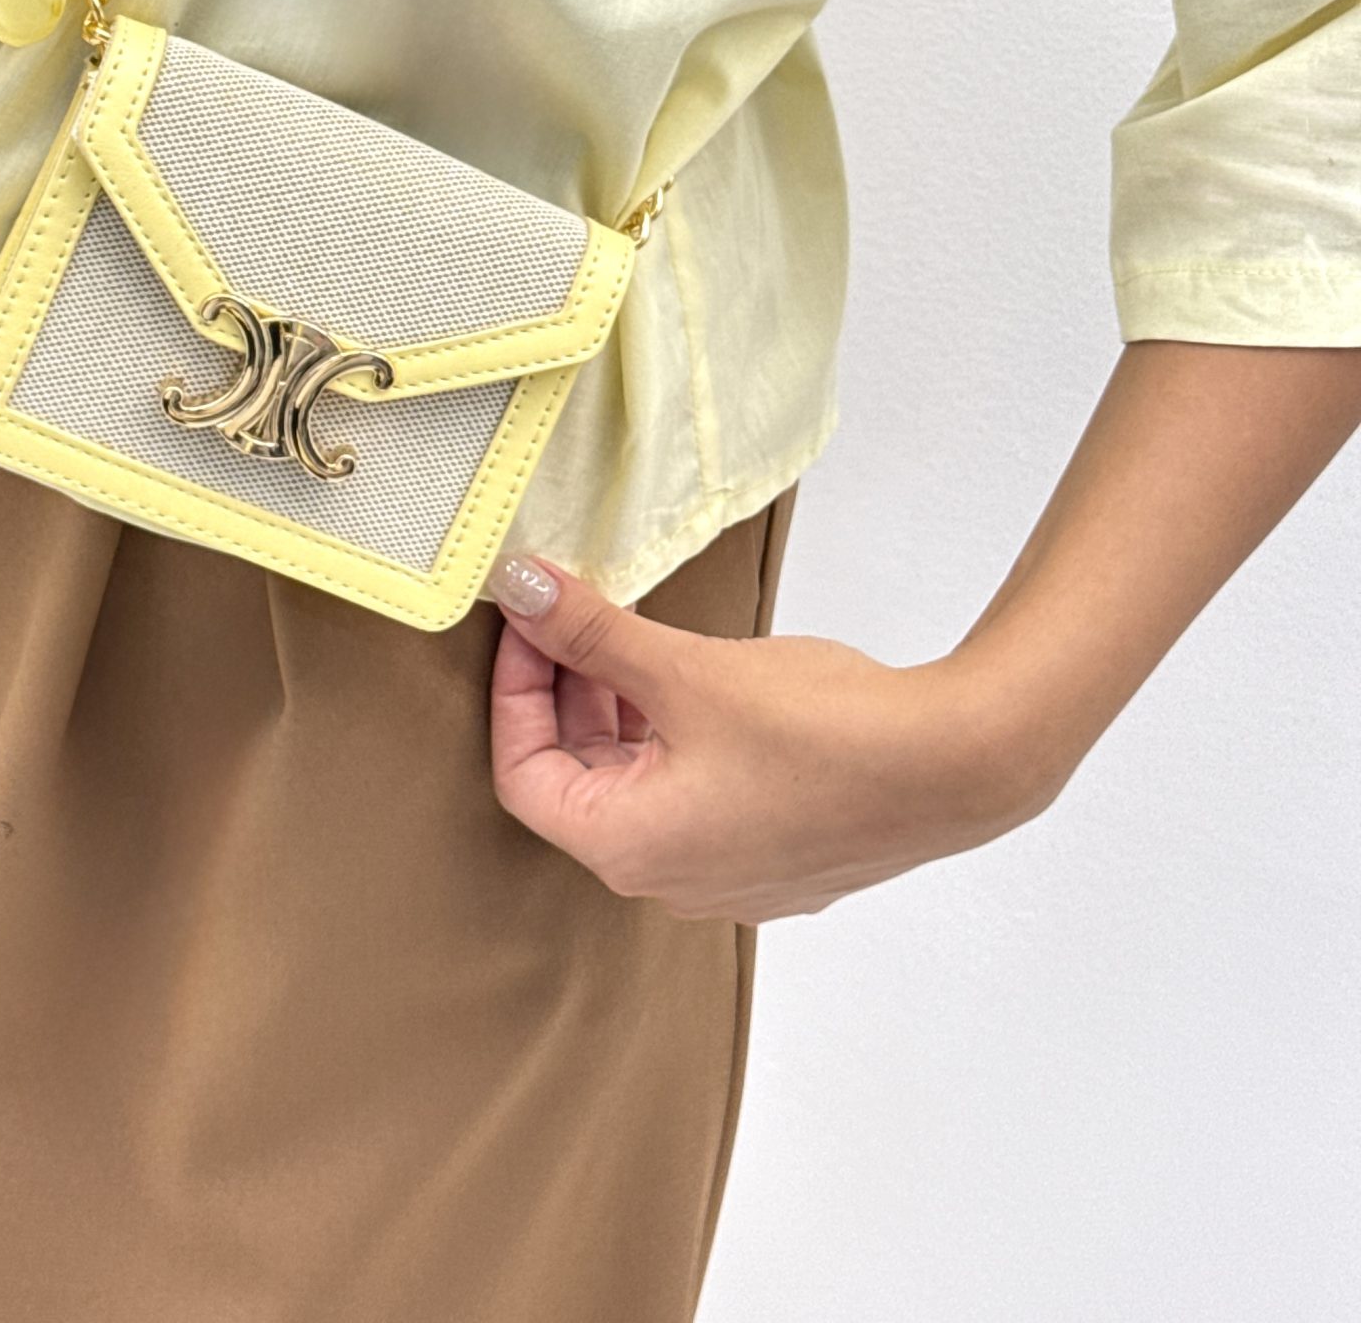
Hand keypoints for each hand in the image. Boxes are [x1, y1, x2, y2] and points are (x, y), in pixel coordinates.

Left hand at [487, 556, 1052, 922]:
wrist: (955, 765)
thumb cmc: (821, 732)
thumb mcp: (685, 669)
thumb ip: (592, 633)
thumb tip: (520, 588)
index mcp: (630, 849)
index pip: (523, 774)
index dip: (513, 690)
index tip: (530, 620)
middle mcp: (669, 881)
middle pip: (578, 781)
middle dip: (566, 691)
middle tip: (572, 614)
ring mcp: (726, 875)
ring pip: (636, 785)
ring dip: (620, 710)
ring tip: (631, 634)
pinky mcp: (772, 856)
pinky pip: (690, 795)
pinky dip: (672, 735)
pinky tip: (693, 678)